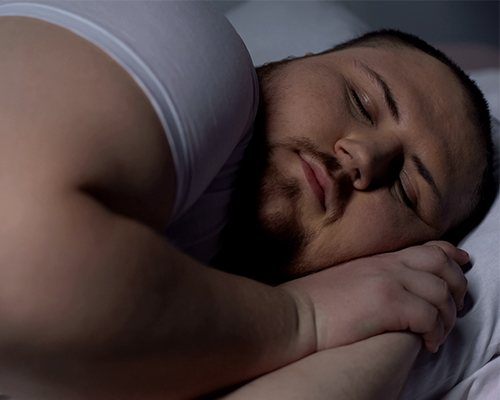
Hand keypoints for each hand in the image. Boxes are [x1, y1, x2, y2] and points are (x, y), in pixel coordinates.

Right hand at [281, 241, 468, 353]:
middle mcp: (388, 265)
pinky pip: (430, 315)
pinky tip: (426, 343)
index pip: (427, 248)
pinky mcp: (387, 303)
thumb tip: (395, 293)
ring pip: (442, 292)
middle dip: (458, 288)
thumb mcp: (347, 280)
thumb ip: (373, 278)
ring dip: (448, 318)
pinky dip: (436, 332)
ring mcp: (388, 281)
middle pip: (442, 265)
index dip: (451, 256)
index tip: (462, 265)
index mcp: (379, 259)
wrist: (293, 315)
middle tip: (454, 310)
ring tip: (437, 336)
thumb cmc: (314, 304)